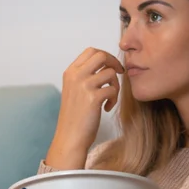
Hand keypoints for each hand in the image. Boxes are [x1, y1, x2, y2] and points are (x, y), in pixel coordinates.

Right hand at [47, 47, 123, 168]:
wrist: (70, 137)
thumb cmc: (74, 116)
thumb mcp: (74, 90)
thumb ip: (84, 76)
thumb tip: (105, 65)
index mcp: (70, 72)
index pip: (90, 51)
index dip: (105, 56)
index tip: (111, 66)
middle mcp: (75, 76)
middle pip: (101, 55)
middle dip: (114, 63)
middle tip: (119, 74)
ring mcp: (83, 86)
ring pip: (110, 73)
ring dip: (115, 85)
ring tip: (110, 98)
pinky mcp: (93, 98)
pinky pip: (113, 90)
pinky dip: (114, 99)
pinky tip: (107, 108)